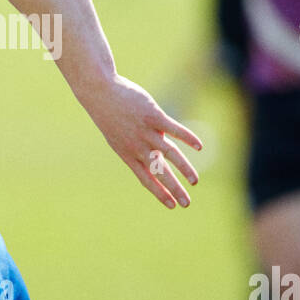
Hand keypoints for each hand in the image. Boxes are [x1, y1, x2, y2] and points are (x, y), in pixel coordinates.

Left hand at [82, 75, 202, 208]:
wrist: (100, 94)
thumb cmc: (110, 116)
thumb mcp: (119, 137)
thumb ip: (137, 148)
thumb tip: (158, 152)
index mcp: (128, 155)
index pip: (146, 179)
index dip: (159, 193)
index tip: (172, 206)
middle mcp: (138, 147)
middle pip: (160, 172)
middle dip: (174, 189)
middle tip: (187, 204)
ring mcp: (146, 131)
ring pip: (169, 153)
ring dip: (184, 168)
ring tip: (194, 181)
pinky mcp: (153, 116)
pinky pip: (174, 129)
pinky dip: (187, 137)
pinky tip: (199, 146)